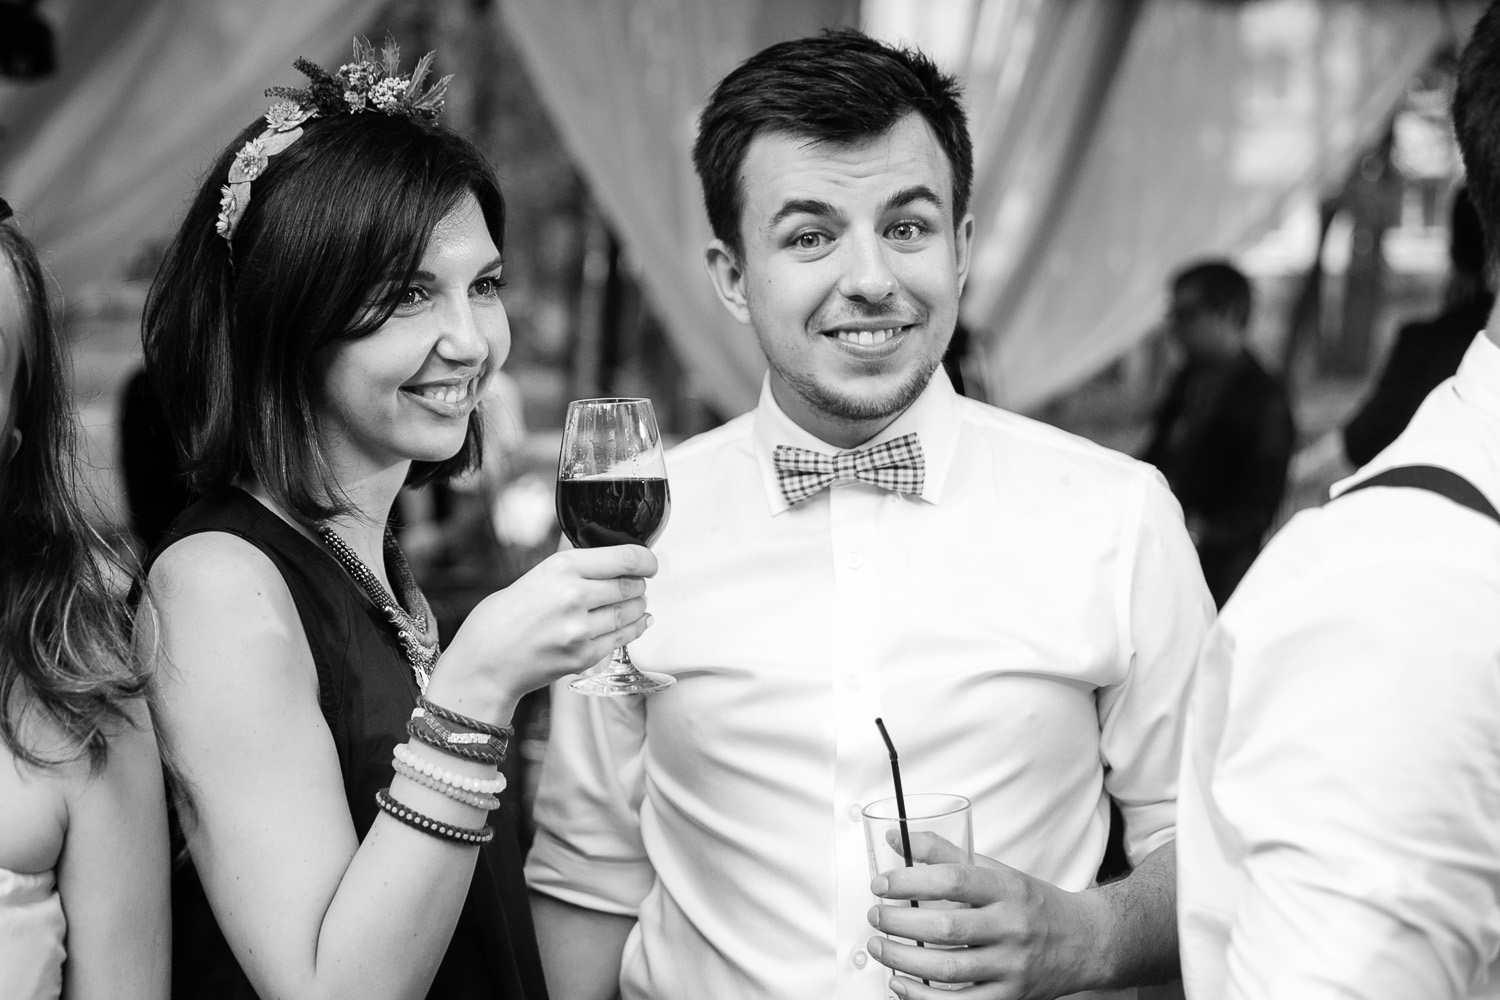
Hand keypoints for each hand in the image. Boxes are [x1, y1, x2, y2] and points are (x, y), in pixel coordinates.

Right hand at [433, 544, 656, 716]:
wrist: (485, 663)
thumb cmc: (504, 616)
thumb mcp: (535, 575)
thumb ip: (571, 564)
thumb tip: (604, 546)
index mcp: (562, 567)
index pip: (626, 558)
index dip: (646, 560)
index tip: (650, 563)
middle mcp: (574, 595)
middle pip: (631, 585)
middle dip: (638, 585)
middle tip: (635, 585)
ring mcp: (580, 628)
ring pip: (632, 611)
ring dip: (638, 606)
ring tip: (633, 603)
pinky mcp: (583, 655)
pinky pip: (624, 637)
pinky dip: (635, 628)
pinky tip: (637, 622)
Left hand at [866, 832, 1104, 999]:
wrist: (1086, 942)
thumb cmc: (1034, 904)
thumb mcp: (998, 871)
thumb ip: (947, 855)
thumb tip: (896, 838)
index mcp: (1008, 889)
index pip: (954, 880)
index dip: (910, 881)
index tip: (881, 884)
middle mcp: (1012, 927)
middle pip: (946, 928)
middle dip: (899, 923)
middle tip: (876, 916)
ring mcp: (1012, 966)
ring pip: (948, 970)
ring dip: (903, 959)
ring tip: (879, 946)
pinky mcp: (1009, 997)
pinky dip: (922, 998)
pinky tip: (900, 984)